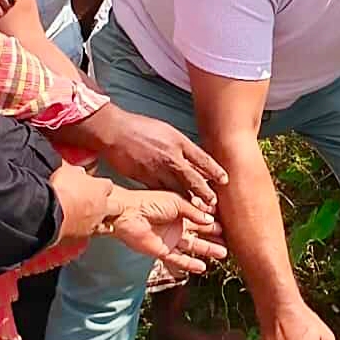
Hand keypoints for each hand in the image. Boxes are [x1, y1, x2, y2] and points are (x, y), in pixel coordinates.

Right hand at [94, 107, 227, 207]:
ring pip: (178, 189)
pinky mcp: (145, 179)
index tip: (225, 180)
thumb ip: (181, 146)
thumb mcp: (167, 131)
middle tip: (214, 203)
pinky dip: (170, 200)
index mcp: (178, 142)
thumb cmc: (139, 128)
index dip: (215, 171)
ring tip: (200, 211)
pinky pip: (161, 192)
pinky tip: (176, 207)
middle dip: (205, 192)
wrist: (115, 131)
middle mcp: (171, 157)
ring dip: (190, 200)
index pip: (202, 159)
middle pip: (193, 179)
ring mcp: (158, 169)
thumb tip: (194, 158)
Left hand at [104, 188, 227, 274]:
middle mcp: (176, 224)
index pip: (200, 216)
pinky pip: (179, 260)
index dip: (213, 220)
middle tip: (230, 240)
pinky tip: (203, 268)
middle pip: (199, 232)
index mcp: (180, 209)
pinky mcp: (162, 251)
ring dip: (207, 250)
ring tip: (223, 254)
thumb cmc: (149, 202)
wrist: (128, 214)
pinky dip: (190, 264)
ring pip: (193, 246)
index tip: (229, 223)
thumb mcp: (176, 202)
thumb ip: (194, 213)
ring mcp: (170, 238)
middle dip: (214, 236)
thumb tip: (211, 220)